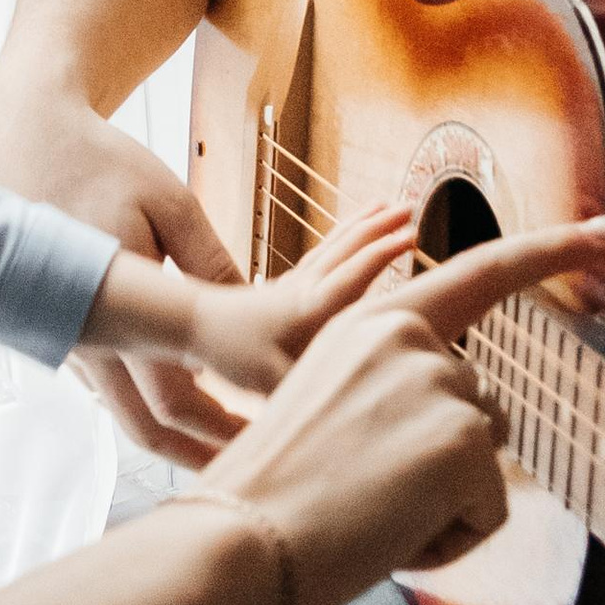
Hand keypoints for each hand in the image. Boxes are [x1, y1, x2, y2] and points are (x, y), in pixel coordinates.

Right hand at [0, 89, 246, 469]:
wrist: (22, 140)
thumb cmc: (99, 162)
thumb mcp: (167, 202)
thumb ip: (211, 260)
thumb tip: (256, 305)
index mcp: (117, 308)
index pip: (176, 397)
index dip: (225, 426)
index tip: (271, 436)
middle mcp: (87, 337)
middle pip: (146, 428)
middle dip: (202, 457)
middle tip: (253, 472)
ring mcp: (70, 337)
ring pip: (123, 412)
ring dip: (176, 436)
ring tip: (229, 450)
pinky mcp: (63, 326)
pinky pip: (107, 385)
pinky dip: (147, 402)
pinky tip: (184, 406)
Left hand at [148, 202, 415, 397]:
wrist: (192, 326)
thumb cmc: (230, 354)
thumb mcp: (268, 379)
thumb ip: (306, 386)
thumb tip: (343, 400)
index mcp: (309, 307)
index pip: (354, 274)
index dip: (384, 254)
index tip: (412, 234)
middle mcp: (305, 288)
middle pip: (348, 248)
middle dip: (380, 225)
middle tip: (410, 204)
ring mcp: (294, 284)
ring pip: (334, 246)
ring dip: (361, 224)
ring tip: (382, 205)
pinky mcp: (283, 288)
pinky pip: (319, 256)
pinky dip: (339, 241)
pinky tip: (344, 239)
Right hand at [200, 217, 604, 604]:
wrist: (234, 543)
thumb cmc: (274, 500)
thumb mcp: (332, 411)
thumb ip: (394, 394)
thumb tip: (462, 428)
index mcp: (375, 323)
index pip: (482, 273)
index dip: (556, 250)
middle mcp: (411, 338)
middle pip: (483, 413)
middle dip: (445, 470)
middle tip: (359, 497)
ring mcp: (440, 384)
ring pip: (486, 465)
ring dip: (444, 507)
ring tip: (367, 516)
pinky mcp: (462, 440)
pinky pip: (490, 514)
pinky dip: (450, 541)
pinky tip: (388, 535)